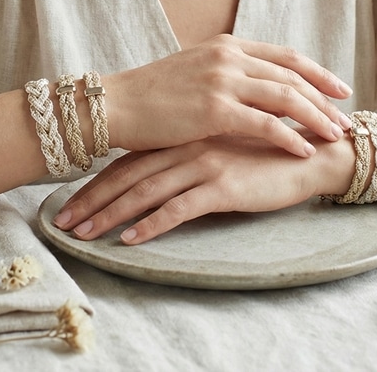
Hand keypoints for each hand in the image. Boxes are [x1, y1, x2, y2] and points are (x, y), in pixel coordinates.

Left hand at [51, 135, 356, 244]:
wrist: (312, 153)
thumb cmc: (268, 153)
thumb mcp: (221, 146)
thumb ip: (191, 153)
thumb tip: (159, 174)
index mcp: (184, 136)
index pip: (129, 159)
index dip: (96, 182)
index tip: (71, 203)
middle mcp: (187, 145)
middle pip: (127, 175)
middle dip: (92, 200)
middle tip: (64, 224)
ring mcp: (203, 163)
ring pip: (145, 191)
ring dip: (110, 215)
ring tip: (85, 235)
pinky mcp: (223, 185)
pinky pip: (178, 208)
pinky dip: (151, 224)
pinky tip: (130, 239)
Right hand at [105, 34, 352, 157]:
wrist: (116, 105)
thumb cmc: (151, 96)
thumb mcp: (194, 72)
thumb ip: (228, 75)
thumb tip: (259, 91)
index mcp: (227, 46)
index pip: (285, 55)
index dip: (317, 72)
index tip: (339, 88)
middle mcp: (229, 57)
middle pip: (293, 74)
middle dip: (325, 97)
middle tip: (347, 117)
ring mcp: (223, 81)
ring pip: (286, 97)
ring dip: (317, 117)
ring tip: (336, 136)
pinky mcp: (215, 110)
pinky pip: (266, 124)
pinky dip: (290, 137)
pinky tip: (304, 150)